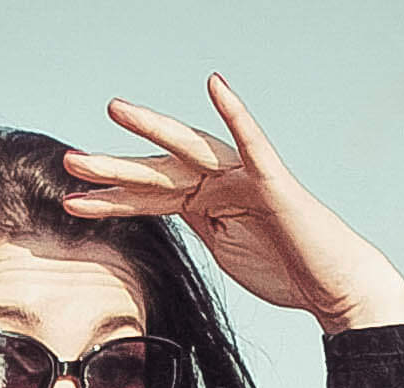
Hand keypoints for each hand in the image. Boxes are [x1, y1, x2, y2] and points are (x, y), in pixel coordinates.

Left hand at [61, 74, 403, 335]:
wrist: (333, 287)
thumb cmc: (286, 270)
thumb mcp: (226, 249)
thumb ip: (198, 223)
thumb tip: (166, 208)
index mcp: (207, 204)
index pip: (150, 197)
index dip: (112, 199)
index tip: (72, 203)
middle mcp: (221, 182)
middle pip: (159, 171)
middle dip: (114, 169)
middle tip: (70, 162)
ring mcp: (246, 176)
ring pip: (190, 150)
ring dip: (152, 129)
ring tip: (114, 111)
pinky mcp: (273, 181)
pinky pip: (253, 143)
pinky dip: (236, 114)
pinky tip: (216, 85)